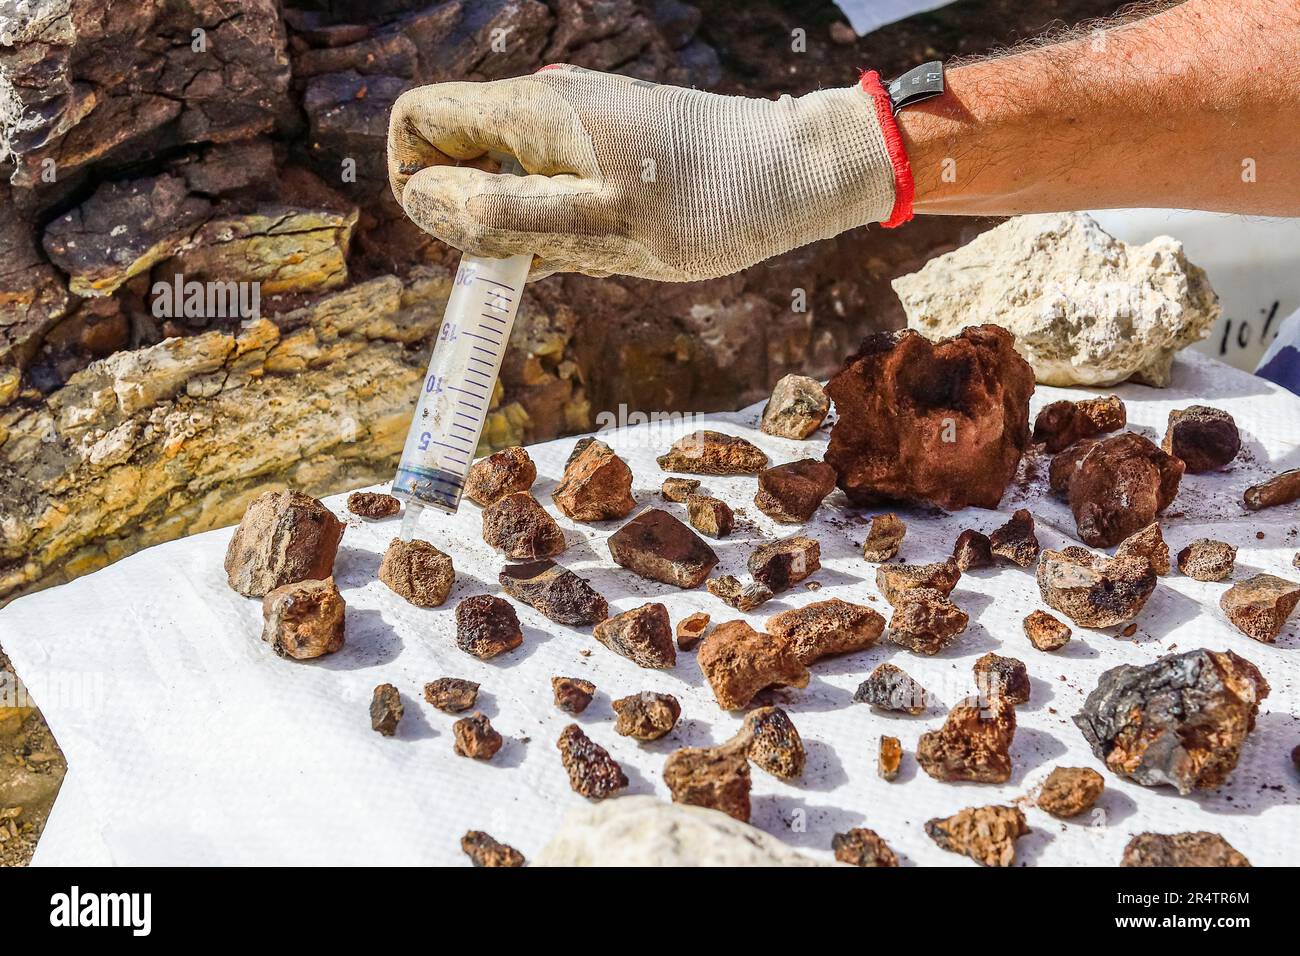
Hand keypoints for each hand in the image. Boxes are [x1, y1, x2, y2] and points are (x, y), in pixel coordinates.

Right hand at [388, 65, 909, 281]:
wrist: (796, 178)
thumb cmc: (713, 199)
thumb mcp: (604, 224)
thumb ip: (510, 216)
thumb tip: (430, 204)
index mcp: (532, 112)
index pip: (420, 120)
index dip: (415, 180)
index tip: (459, 236)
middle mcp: (544, 115)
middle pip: (453, 156)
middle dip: (465, 217)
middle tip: (526, 261)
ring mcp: (573, 138)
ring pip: (499, 183)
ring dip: (514, 232)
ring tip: (581, 255)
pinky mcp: (602, 163)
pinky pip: (545, 196)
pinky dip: (551, 233)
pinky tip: (601, 253)